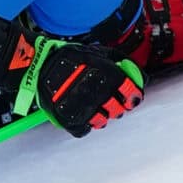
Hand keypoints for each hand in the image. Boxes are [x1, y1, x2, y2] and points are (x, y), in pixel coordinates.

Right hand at [15, 37, 144, 135]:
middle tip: (113, 103)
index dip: (133, 96)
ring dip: (102, 116)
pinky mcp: (68, 118)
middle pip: (119, 110)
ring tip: (95, 107)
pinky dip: (85, 124)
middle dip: (118, 107)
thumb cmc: (72, 57)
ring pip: (103, 121)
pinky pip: (84, 129)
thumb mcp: (100, 52)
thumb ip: (122, 63)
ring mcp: (83, 107)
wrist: (40, 64)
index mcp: (109, 76)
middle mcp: (98, 93)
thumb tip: (142, 77)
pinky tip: (82, 114)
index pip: (132, 93)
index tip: (131, 97)